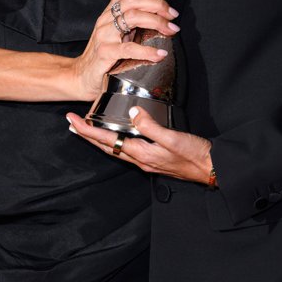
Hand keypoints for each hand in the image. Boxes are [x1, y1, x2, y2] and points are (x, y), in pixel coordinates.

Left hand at [67, 106, 212, 184]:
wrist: (211, 170)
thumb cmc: (194, 155)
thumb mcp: (172, 138)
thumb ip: (151, 126)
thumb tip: (133, 112)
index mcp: (140, 153)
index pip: (106, 140)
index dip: (87, 130)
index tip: (72, 120)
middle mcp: (139, 159)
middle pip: (105, 146)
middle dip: (86, 135)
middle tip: (70, 123)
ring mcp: (146, 161)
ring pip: (114, 148)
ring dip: (98, 138)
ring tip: (85, 129)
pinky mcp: (153, 159)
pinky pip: (126, 149)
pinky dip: (114, 141)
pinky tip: (116, 136)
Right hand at [70, 0, 179, 101]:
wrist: (82, 76)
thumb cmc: (103, 56)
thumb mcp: (117, 35)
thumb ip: (133, 24)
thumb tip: (161, 18)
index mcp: (109, 14)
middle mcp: (105, 21)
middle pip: (132, 1)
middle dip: (156, 5)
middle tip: (171, 15)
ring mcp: (104, 36)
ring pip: (132, 17)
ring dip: (156, 21)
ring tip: (170, 29)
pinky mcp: (105, 53)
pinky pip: (129, 48)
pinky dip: (148, 50)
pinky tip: (159, 54)